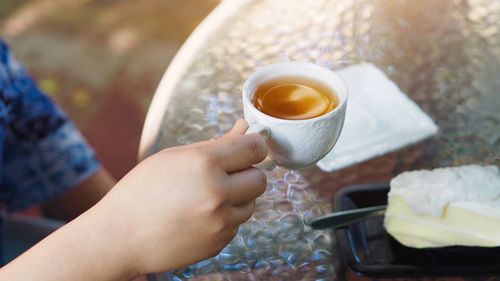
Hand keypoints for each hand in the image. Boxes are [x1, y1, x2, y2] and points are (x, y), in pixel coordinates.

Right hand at [87, 120, 267, 275]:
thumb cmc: (141, 191)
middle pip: (260, 179)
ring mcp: (220, 222)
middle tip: (226, 174)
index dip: (255, 146)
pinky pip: (236, 224)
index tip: (251, 147)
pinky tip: (198, 216)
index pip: (255, 148)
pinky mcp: (218, 243)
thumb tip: (244, 129)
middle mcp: (217, 193)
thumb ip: (215, 144)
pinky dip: (225, 217)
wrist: (119, 237)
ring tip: (205, 197)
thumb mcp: (174, 157)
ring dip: (237, 198)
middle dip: (247, 174)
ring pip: (251, 203)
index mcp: (204, 163)